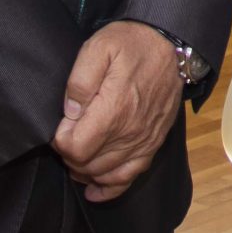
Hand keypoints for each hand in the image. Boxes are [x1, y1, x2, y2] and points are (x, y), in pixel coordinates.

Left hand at [52, 21, 184, 202]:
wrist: (171, 43)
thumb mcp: (99, 48)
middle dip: (70, 155)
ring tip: (76, 156)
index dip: (60, 140)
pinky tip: (95, 189)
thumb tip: (70, 113)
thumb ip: (80, 81)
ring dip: (85, 170)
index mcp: (115, 109)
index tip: (61, 125)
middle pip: (88, 164)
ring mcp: (144, 140)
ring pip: (106, 174)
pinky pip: (131, 176)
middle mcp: (131, 132)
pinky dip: (111, 188)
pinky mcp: (153, 142)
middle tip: (68, 135)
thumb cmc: (132, 43)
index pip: (75, 148)